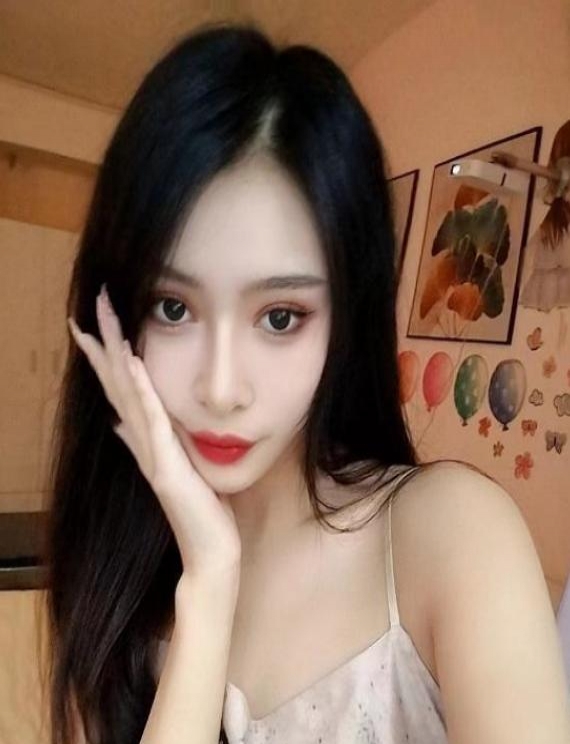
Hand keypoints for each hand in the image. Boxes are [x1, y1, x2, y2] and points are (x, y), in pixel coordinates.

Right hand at [68, 285, 241, 578]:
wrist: (211, 551)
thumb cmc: (199, 510)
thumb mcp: (174, 468)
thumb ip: (143, 444)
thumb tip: (119, 423)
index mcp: (146, 438)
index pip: (120, 388)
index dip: (105, 356)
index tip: (91, 324)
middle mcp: (143, 441)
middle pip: (117, 383)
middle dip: (105, 343)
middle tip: (92, 304)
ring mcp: (151, 453)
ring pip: (128, 394)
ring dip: (116, 356)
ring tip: (102, 320)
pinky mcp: (165, 467)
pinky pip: (152, 421)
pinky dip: (140, 390)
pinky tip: (132, 362)